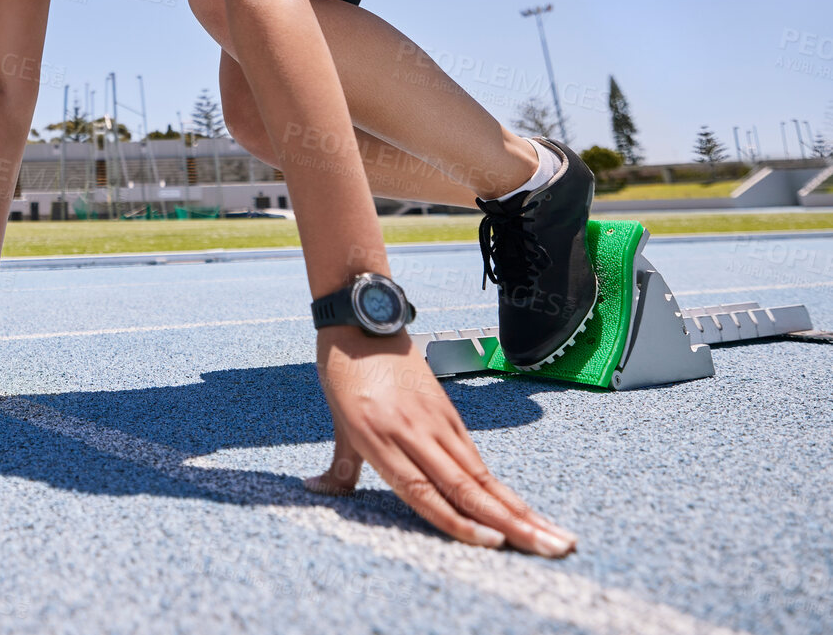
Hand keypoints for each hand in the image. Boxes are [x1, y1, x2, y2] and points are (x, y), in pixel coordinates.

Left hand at [308, 326, 578, 557]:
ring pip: (482, 474)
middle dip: (513, 523)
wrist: (363, 319)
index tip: (494, 544)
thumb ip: (339, 465)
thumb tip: (314, 488)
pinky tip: (525, 510)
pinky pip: (476, 457)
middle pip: (468, 487)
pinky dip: (501, 487)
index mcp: (379, 438)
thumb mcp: (337, 420)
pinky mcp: (449, 412)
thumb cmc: (343, 371)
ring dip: (520, 510)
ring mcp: (436, 421)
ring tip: (555, 537)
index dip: (458, 521)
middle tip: (554, 549)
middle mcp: (414, 432)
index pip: (424, 491)